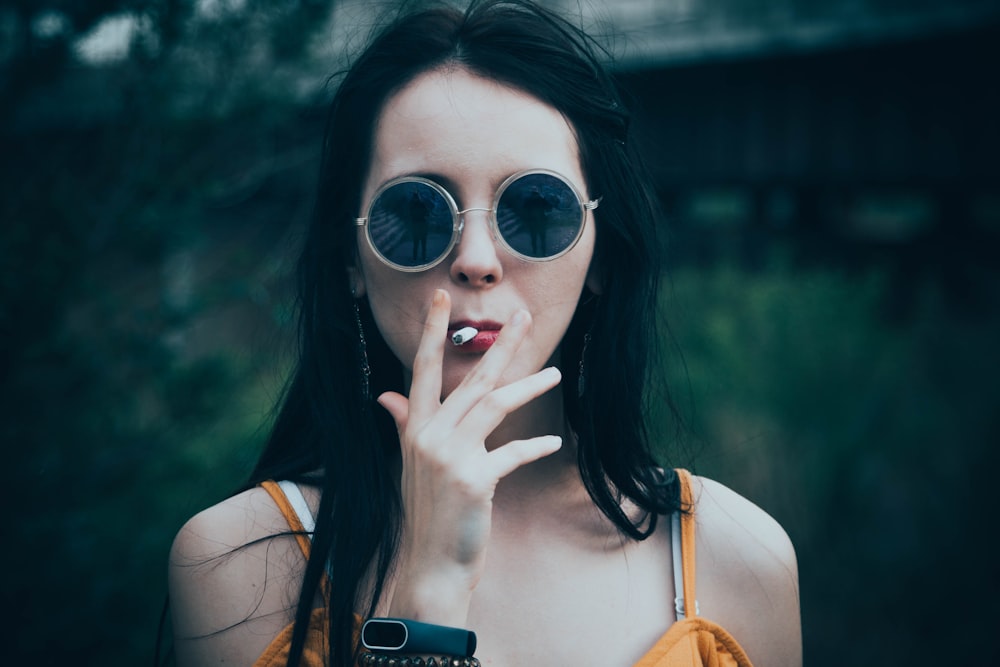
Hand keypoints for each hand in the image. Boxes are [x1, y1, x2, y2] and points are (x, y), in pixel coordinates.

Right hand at [376, 289, 562, 624]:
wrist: (431, 565)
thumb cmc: (428, 512)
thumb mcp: (412, 464)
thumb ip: (406, 425)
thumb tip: (386, 396)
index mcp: (415, 429)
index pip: (422, 370)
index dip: (432, 333)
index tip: (442, 298)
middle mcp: (429, 436)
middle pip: (471, 379)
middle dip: (501, 346)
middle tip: (525, 316)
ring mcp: (450, 457)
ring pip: (495, 405)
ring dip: (529, 386)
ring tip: (554, 372)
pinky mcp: (474, 479)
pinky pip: (513, 453)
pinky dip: (535, 447)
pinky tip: (555, 442)